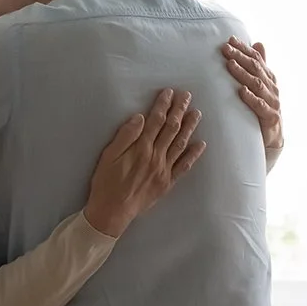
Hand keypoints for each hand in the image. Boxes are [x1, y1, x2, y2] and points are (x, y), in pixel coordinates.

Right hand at [84, 89, 205, 237]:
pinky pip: (184, 167)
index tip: (169, 93)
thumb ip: (125, 136)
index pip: (155, 121)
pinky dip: (193, 155)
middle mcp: (156, 156)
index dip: (163, 105)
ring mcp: (164, 170)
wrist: (112, 212)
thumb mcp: (108, 156)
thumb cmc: (106, 183)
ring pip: (180, 144)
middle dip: (179, 110)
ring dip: (189, 127)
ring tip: (196, 113)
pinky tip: (201, 144)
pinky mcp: (167, 182)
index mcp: (141, 148)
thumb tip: (140, 117)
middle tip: (187, 96)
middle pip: (171, 129)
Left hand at [223, 38, 281, 151]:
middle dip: (240, 57)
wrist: (273, 138)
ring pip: (257, 85)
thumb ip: (260, 66)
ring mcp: (273, 102)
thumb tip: (259, 43)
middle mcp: (272, 88)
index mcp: (269, 78)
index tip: (230, 40)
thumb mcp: (261, 87)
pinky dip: (251, 98)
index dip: (244, 49)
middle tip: (225, 49)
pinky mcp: (271, 118)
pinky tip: (241, 91)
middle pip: (256, 69)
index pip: (257, 59)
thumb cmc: (263, 110)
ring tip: (230, 65)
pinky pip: (260, 106)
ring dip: (242, 74)